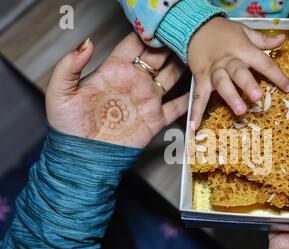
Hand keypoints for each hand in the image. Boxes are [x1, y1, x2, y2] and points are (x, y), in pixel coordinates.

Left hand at [46, 33, 187, 147]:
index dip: (147, 32)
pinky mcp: (155, 119)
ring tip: (196, 54)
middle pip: (158, 56)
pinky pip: (178, 107)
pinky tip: (201, 88)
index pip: (134, 44)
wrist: (83, 157)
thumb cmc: (68, 126)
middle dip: (170, 43)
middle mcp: (134, 81)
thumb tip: (86, 43)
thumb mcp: (60, 93)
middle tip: (184, 33)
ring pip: (172, 76)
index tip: (160, 24)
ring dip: (183, 65)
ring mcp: (147, 100)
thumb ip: (69, 66)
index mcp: (114, 70)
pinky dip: (190, 99)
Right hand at [187, 17, 288, 128]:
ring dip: (230, 97)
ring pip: (221, 84)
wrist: (194, 26)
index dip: (277, 75)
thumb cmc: (223, 31)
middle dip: (248, 85)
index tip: (288, 88)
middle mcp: (228, 60)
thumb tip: (282, 39)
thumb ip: (263, 39)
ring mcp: (213, 70)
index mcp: (242, 49)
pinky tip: (196, 125)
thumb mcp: (244, 31)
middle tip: (258, 97)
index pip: (263, 62)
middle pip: (239, 72)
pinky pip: (199, 96)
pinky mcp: (200, 78)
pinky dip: (196, 111)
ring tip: (240, 111)